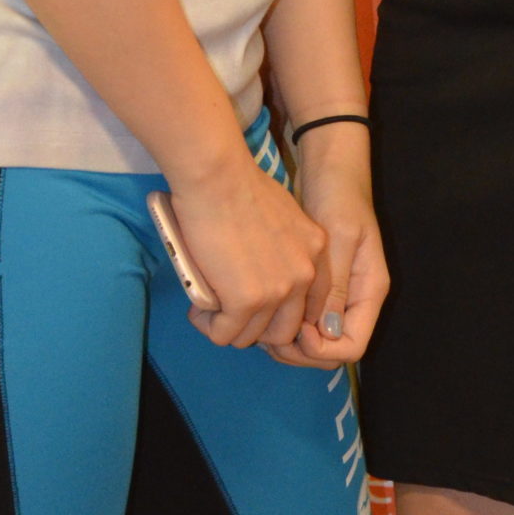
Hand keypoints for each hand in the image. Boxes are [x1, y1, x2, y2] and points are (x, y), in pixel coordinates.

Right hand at [168, 154, 327, 350]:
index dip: (279, 311)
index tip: (256, 305)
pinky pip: (224, 334)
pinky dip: (208, 326)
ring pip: (251, 338)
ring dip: (228, 328)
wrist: (217, 177)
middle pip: (283, 330)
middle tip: (230, 310)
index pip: (309, 306)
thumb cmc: (239, 185)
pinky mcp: (245, 301)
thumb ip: (285, 247)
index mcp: (316, 252)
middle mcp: (304, 275)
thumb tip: (265, 268)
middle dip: (255, 327)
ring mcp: (277, 291)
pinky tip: (197, 308)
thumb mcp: (283, 216)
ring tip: (209, 308)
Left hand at [262, 128, 388, 367]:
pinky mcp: (317, 284)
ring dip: (287, 340)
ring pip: (314, 337)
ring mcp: (336, 293)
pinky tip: (261, 309)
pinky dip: (283, 321)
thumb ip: (335, 285)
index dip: (322, 350)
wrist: (329, 167)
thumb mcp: (339, 237)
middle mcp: (355, 299)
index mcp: (369, 291)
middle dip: (299, 351)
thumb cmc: (338, 195)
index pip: (352, 346)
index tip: (294, 332)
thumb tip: (327, 332)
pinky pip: (303, 317)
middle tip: (265, 336)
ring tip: (258, 323)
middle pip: (332, 348)